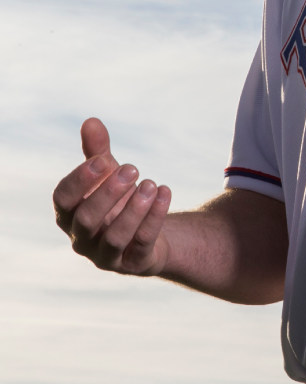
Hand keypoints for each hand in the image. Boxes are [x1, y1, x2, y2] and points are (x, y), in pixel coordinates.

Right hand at [53, 118, 171, 275]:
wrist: (146, 234)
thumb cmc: (118, 200)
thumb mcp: (109, 175)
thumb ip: (98, 151)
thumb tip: (91, 121)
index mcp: (70, 215)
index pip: (62, 200)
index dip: (79, 180)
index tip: (103, 160)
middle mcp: (83, 239)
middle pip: (86, 220)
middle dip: (108, 193)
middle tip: (132, 168)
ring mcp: (107, 256)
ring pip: (115, 237)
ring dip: (134, 209)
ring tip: (151, 182)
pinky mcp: (134, 263)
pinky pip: (142, 244)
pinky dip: (154, 218)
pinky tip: (165, 192)